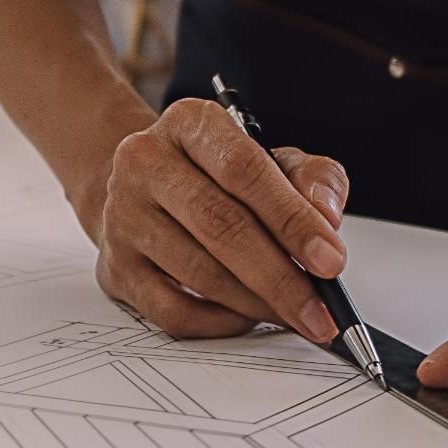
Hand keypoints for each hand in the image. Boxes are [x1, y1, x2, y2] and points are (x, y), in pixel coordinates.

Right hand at [94, 99, 349, 340]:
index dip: (291, 219)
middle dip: (280, 276)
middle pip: (220, 225)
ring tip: (295, 315)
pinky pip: (172, 310)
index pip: (245, 170)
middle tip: (320, 310)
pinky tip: (247, 318)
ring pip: (199, 273)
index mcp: (190, 124)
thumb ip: (312, 180)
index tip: (331, 261)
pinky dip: (219, 323)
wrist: (145, 190)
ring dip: (257, 303)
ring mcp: (123, 216)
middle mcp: (145, 163)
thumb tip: (327, 217)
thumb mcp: (273, 160)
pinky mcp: (116, 267)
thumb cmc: (218, 177)